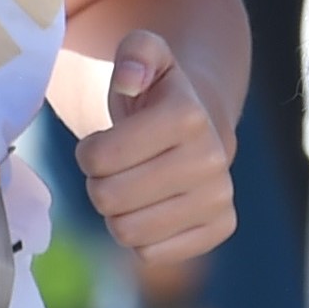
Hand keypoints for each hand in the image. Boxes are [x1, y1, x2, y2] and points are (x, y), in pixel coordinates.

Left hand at [77, 29, 235, 265]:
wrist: (200, 123)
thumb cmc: (156, 93)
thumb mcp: (143, 56)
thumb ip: (134, 53)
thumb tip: (129, 79)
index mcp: (189, 115)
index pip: (99, 158)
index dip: (88, 153)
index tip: (101, 142)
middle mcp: (212, 158)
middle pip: (109, 199)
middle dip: (99, 184)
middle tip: (113, 169)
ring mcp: (220, 197)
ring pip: (128, 232)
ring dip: (117, 213)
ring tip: (130, 187)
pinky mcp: (221, 227)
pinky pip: (152, 255)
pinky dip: (141, 237)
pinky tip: (151, 209)